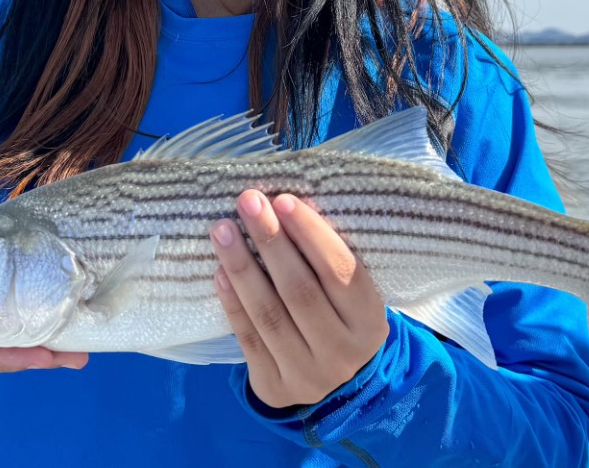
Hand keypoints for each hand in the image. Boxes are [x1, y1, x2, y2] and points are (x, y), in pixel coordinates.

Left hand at [210, 190, 388, 408]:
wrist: (339, 385)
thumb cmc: (341, 318)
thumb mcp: (352, 295)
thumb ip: (327, 260)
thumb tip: (287, 208)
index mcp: (369, 320)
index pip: (339, 271)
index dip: (311, 234)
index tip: (283, 200)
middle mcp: (341, 351)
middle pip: (300, 290)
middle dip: (271, 241)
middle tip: (248, 202)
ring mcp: (307, 374)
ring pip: (269, 314)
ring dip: (242, 267)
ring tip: (222, 230)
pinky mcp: (274, 387)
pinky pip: (248, 339)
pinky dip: (233, 302)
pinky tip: (220, 272)